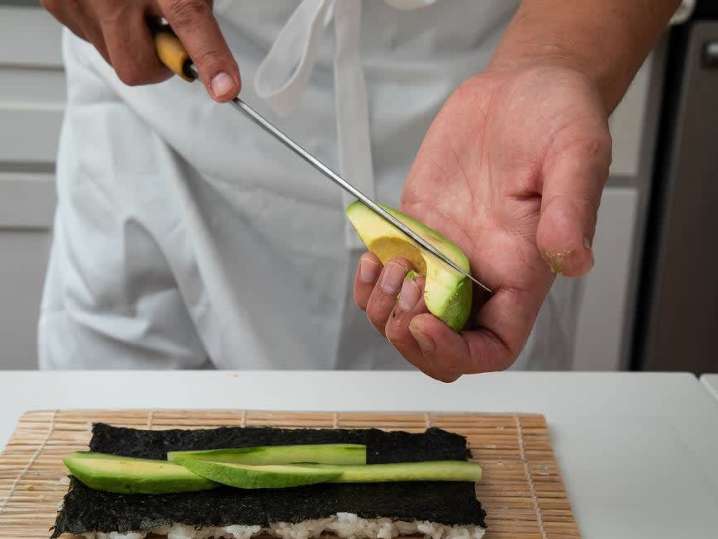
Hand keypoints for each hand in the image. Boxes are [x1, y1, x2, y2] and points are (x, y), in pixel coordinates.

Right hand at [42, 0, 239, 100]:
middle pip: (138, 66)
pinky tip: (111, 2)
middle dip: (157, 60)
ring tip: (132, 5)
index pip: (189, 20)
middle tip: (165, 32)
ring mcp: (76, 0)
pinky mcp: (56, 5)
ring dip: (132, 43)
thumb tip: (211, 60)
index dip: (210, 58)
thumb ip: (196, 10)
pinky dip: (107, 29)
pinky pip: (92, 40)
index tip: (225, 88)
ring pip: (114, 57)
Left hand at [354, 65, 610, 380]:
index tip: (425, 323)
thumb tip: (571, 260)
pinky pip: (386, 275)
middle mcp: (480, 271)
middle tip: (405, 285)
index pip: (492, 348)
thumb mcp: (576, 155)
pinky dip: (368, 280)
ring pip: (405, 315)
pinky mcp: (418, 227)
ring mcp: (444, 253)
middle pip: (440, 342)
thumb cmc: (558, 120)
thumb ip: (571, 211)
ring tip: (387, 265)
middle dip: (408, 332)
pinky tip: (371, 256)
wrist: (523, 87)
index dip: (455, 353)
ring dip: (383, 306)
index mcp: (521, 272)